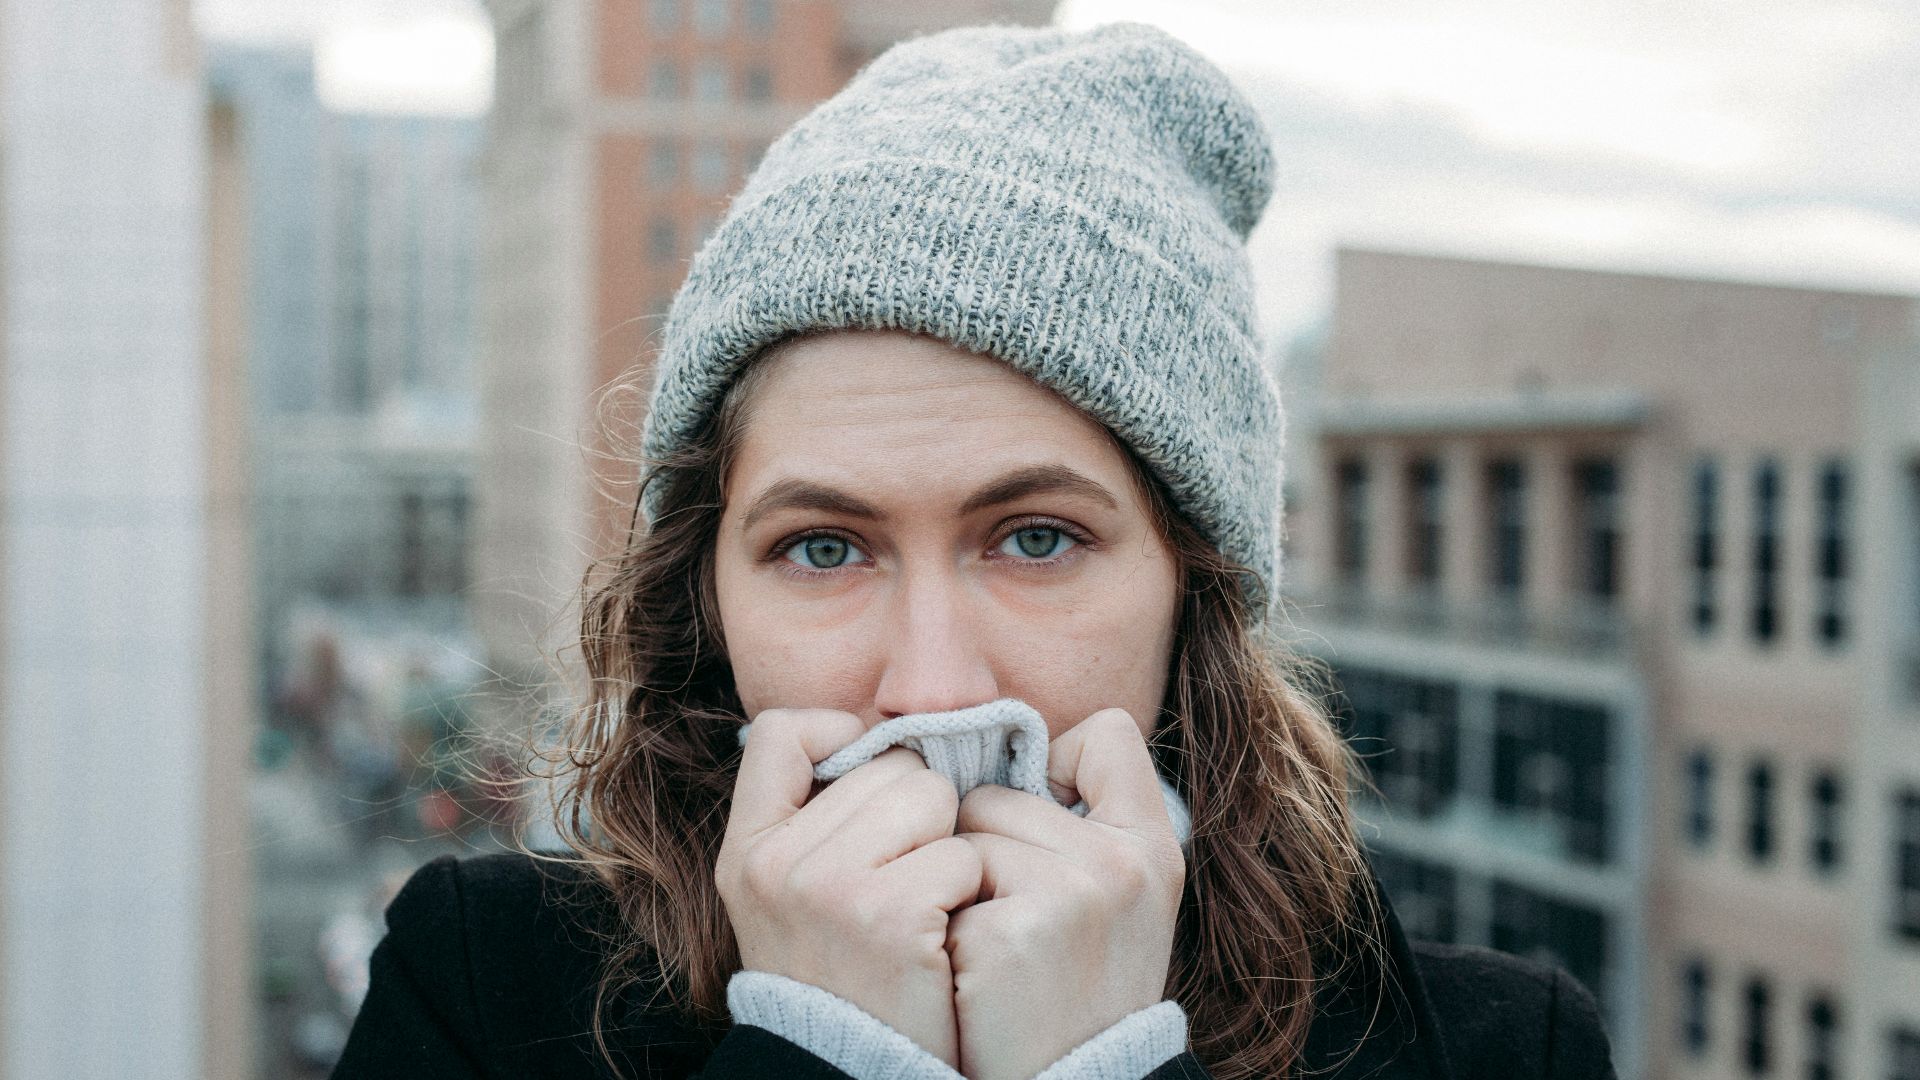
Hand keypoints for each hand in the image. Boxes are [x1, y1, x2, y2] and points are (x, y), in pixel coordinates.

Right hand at [715, 708, 983, 1067]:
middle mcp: (778, 862)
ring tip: (924, 903)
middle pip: (889, 765)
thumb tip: (885, 739)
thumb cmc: (842, 975)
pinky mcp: (891, 914)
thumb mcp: (788, 898)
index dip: (840, 737)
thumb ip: (816, 820)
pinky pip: (962, 853)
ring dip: (948, 846)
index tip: (869, 783)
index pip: (784, 733)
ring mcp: (830, 886)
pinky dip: (968, 891)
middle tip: (905, 877)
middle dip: (918, 811)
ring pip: (933, 797)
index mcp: (748, 850)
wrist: (851, 1072)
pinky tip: (942, 933)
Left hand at [946, 709, 1184, 1079]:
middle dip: (984, 848)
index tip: (1047, 829)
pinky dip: (943, 930)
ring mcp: (1071, 894)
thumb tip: (1007, 744)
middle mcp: (1121, 861)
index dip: (1057, 767)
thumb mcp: (1118, 897)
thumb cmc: (1077, 986)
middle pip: (996, 793)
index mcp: (1153, 844)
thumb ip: (1087, 818)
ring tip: (993, 950)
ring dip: (956, 889)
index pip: (1106, 734)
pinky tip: (975, 976)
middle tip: (1014, 923)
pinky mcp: (1014, 932)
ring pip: (961, 836)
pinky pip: (940, 885)